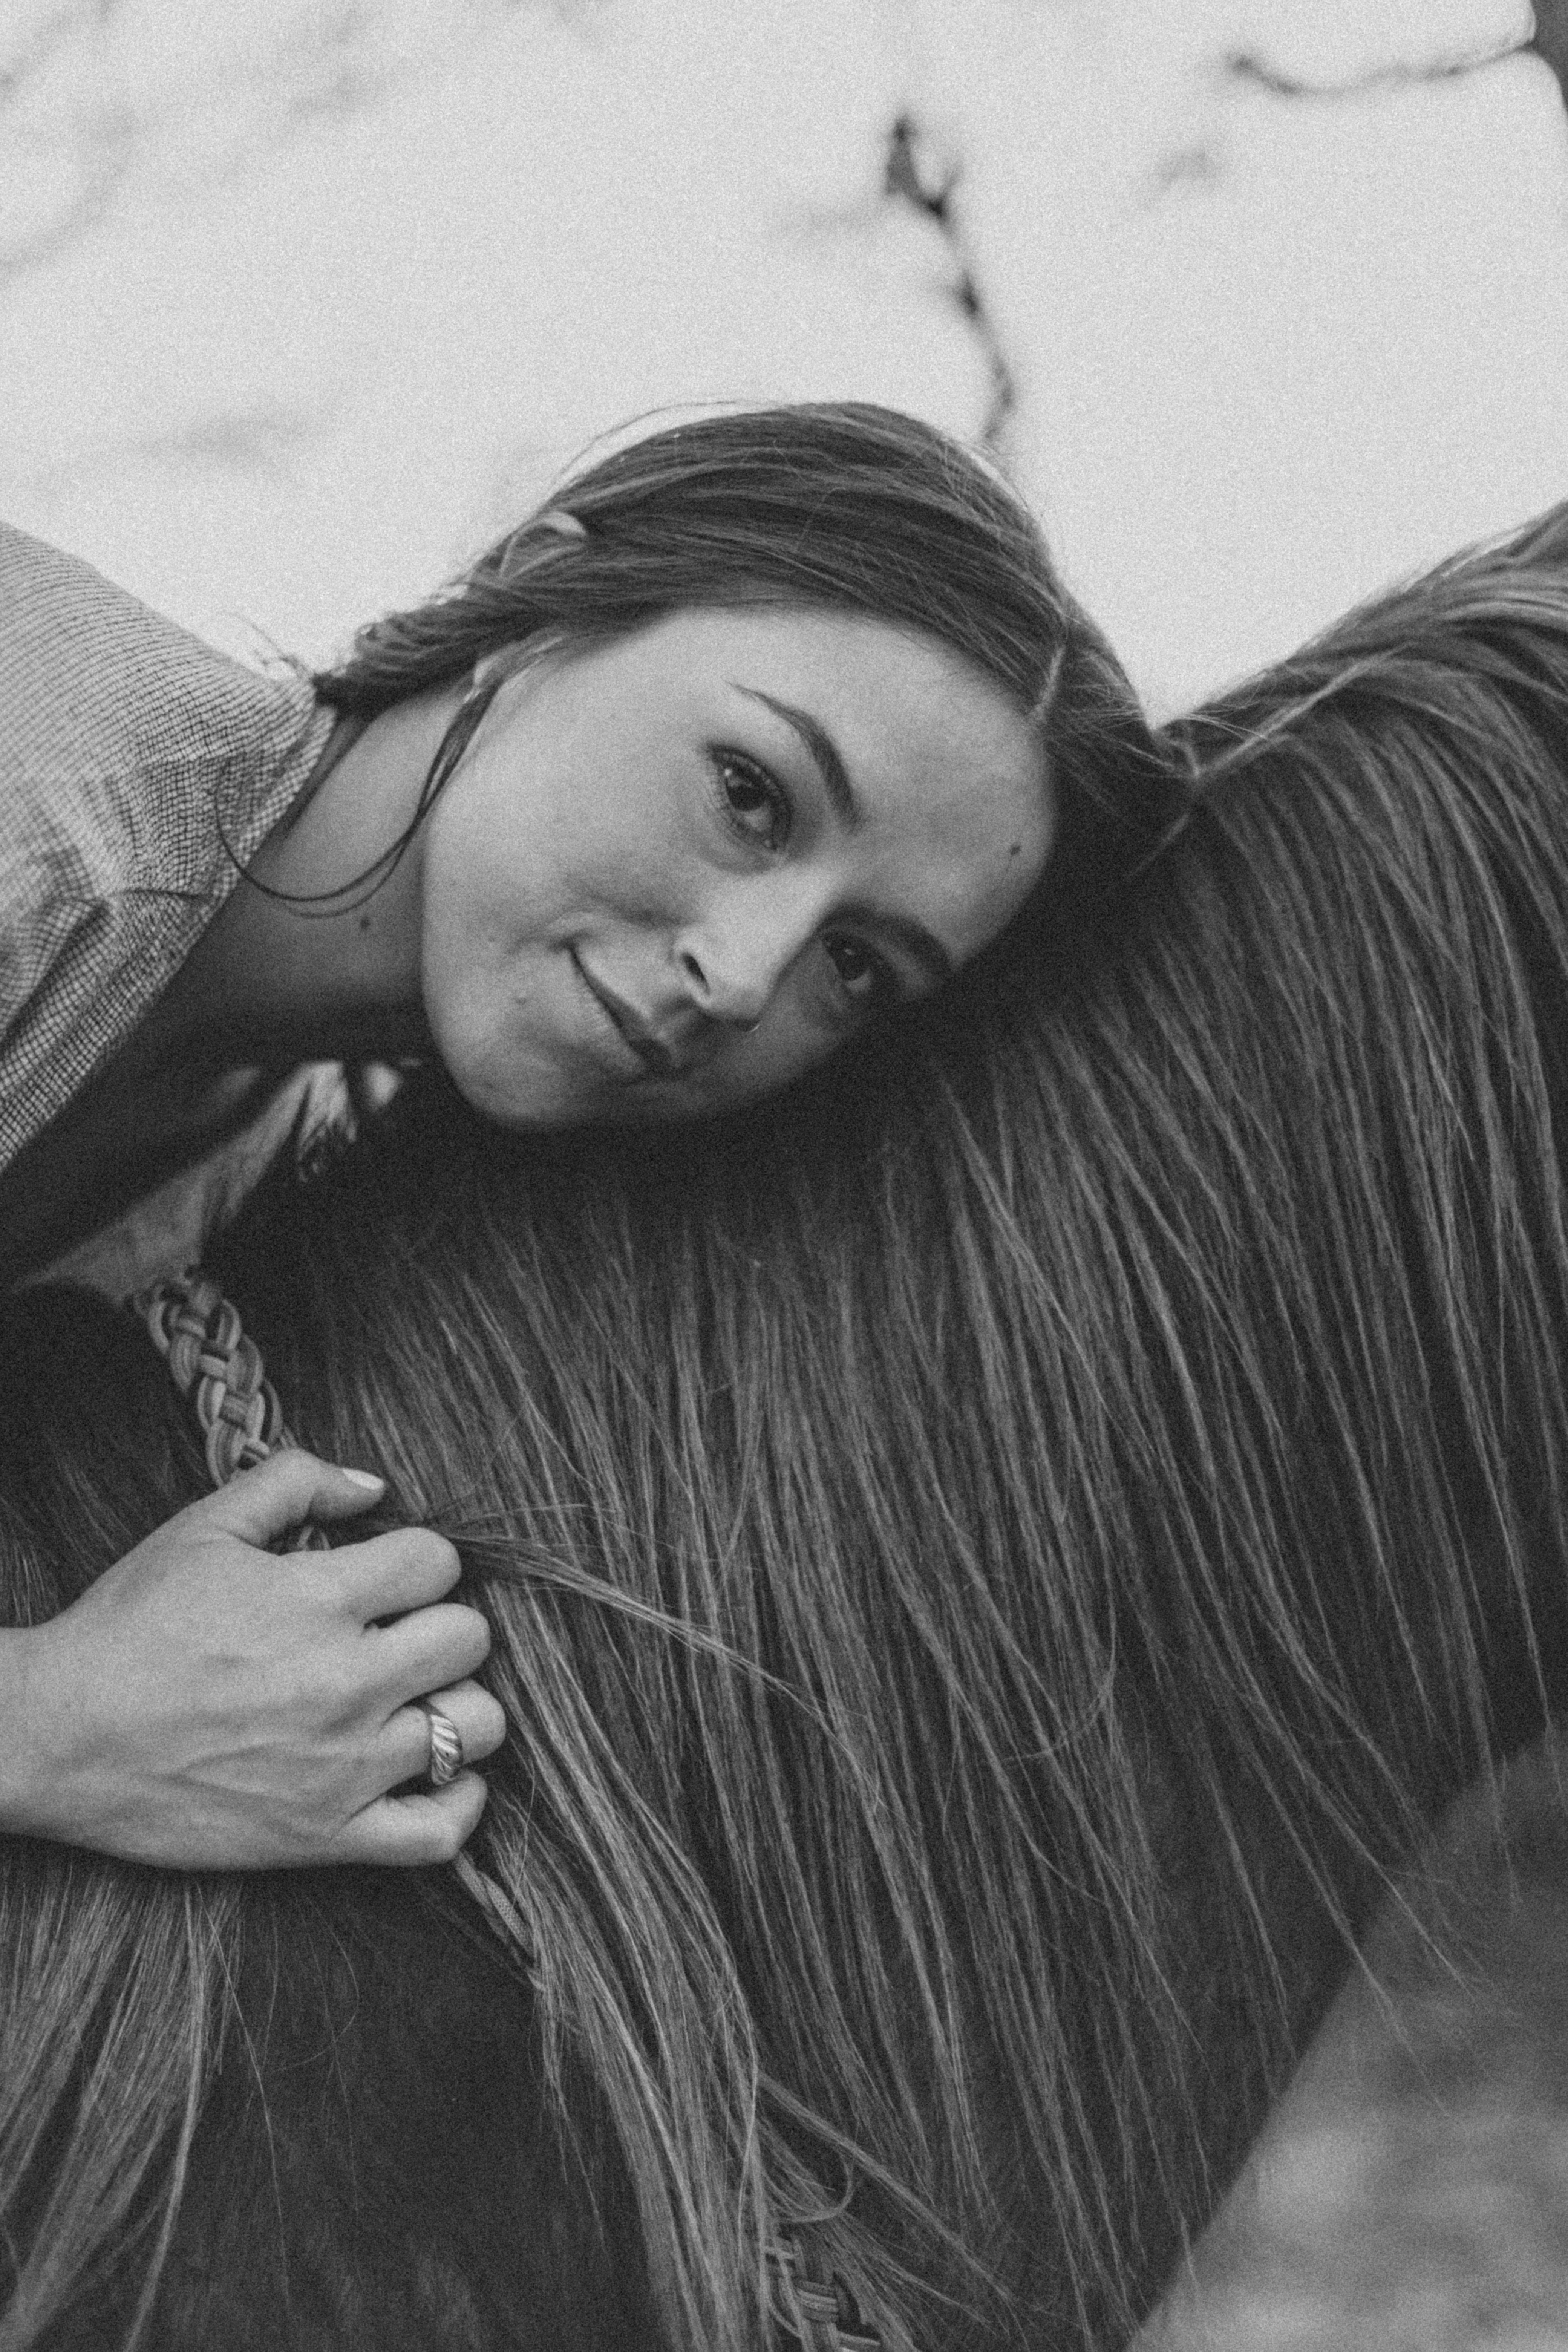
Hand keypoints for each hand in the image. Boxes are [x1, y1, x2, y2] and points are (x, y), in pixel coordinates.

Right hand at [0, 1452, 505, 1869]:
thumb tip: (375, 1486)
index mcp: (320, 1599)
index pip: (438, 1561)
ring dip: (459, 1706)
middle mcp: (346, 1682)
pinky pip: (441, 1832)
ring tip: (418, 1700)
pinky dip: (458, 1801)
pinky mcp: (325, 1838)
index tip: (386, 1578)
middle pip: (469, 1638)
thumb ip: (296, 1480)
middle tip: (401, 1636)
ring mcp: (342, 1767)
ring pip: (474, 1728)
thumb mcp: (203, 1525)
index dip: (417, 1561)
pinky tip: (435, 1773)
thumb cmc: (129, 1627)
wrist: (57, 1736)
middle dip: (443, 1625)